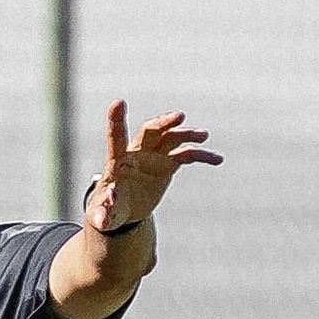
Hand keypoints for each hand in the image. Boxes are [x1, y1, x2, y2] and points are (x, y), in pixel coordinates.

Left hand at [87, 99, 223, 232]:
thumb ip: (102, 216)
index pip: (116, 138)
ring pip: (171, 138)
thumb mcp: (102, 216)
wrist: (122, 211)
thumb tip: (103, 216)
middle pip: (150, 131)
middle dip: (163, 122)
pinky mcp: (166, 165)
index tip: (118, 102)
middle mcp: (136, 154)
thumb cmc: (107, 211)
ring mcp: (153, 157)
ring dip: (187, 134)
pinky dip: (200, 155)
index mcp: (117, 163)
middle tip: (180, 116)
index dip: (117, 121)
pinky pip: (186, 155)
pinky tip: (216, 159)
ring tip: (203, 135)